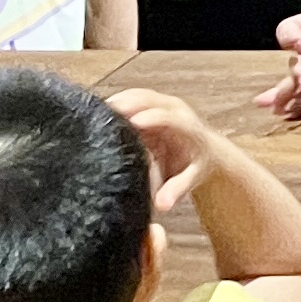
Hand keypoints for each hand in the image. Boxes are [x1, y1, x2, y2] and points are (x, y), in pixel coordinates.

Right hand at [108, 87, 214, 207]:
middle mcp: (176, 110)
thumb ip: (177, 190)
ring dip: (119, 101)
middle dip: (128, 104)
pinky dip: (118, 101)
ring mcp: (165, 105)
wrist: (207, 151)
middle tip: (100, 115)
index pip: (169, 118)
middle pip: (150, 100)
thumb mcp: (191, 179)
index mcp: (186, 128)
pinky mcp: (154, 104)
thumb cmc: (197, 166)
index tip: (134, 121)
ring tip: (93, 113)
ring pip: (140, 95)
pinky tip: (99, 111)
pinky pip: (134, 97)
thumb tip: (161, 205)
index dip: (152, 118)